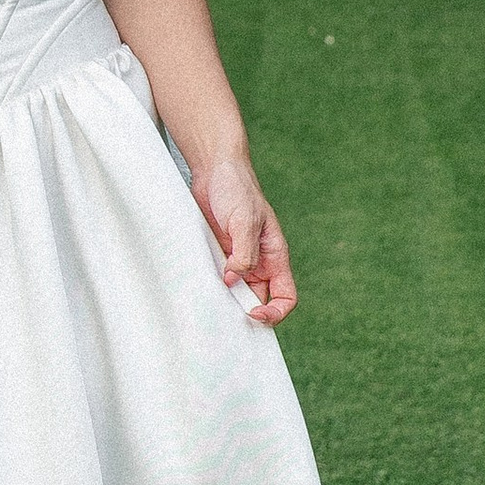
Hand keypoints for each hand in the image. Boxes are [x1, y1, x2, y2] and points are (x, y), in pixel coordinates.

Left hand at [192, 153, 296, 325]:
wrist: (213, 170)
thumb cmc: (236, 189)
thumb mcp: (244, 221)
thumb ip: (244, 253)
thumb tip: (232, 280)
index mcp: (274, 256)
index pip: (285, 296)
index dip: (275, 312)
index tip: (254, 314)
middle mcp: (258, 262)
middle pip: (258, 300)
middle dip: (245, 311)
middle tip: (226, 314)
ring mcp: (236, 259)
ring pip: (235, 293)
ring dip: (225, 300)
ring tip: (211, 302)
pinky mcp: (218, 254)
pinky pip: (217, 279)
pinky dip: (210, 286)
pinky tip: (199, 287)